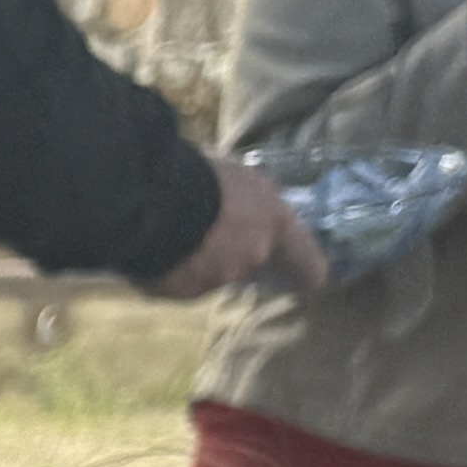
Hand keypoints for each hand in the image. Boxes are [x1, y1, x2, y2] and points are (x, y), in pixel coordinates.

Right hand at [155, 146, 329, 303]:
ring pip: (212, 272)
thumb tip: (249, 201)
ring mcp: (217, 279)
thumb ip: (252, 199)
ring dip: (199, 259)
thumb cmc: (203, 175)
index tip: (312, 280)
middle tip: (210, 231)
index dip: (309, 270)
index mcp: (274, 225)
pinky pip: (179, 282)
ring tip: (172, 234)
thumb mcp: (239, 177)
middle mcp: (252, 257)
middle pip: (251, 262)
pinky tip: (154, 249)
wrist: (155, 200)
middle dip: (234, 251)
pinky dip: (171, 271)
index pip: (309, 261)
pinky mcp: (182, 292)